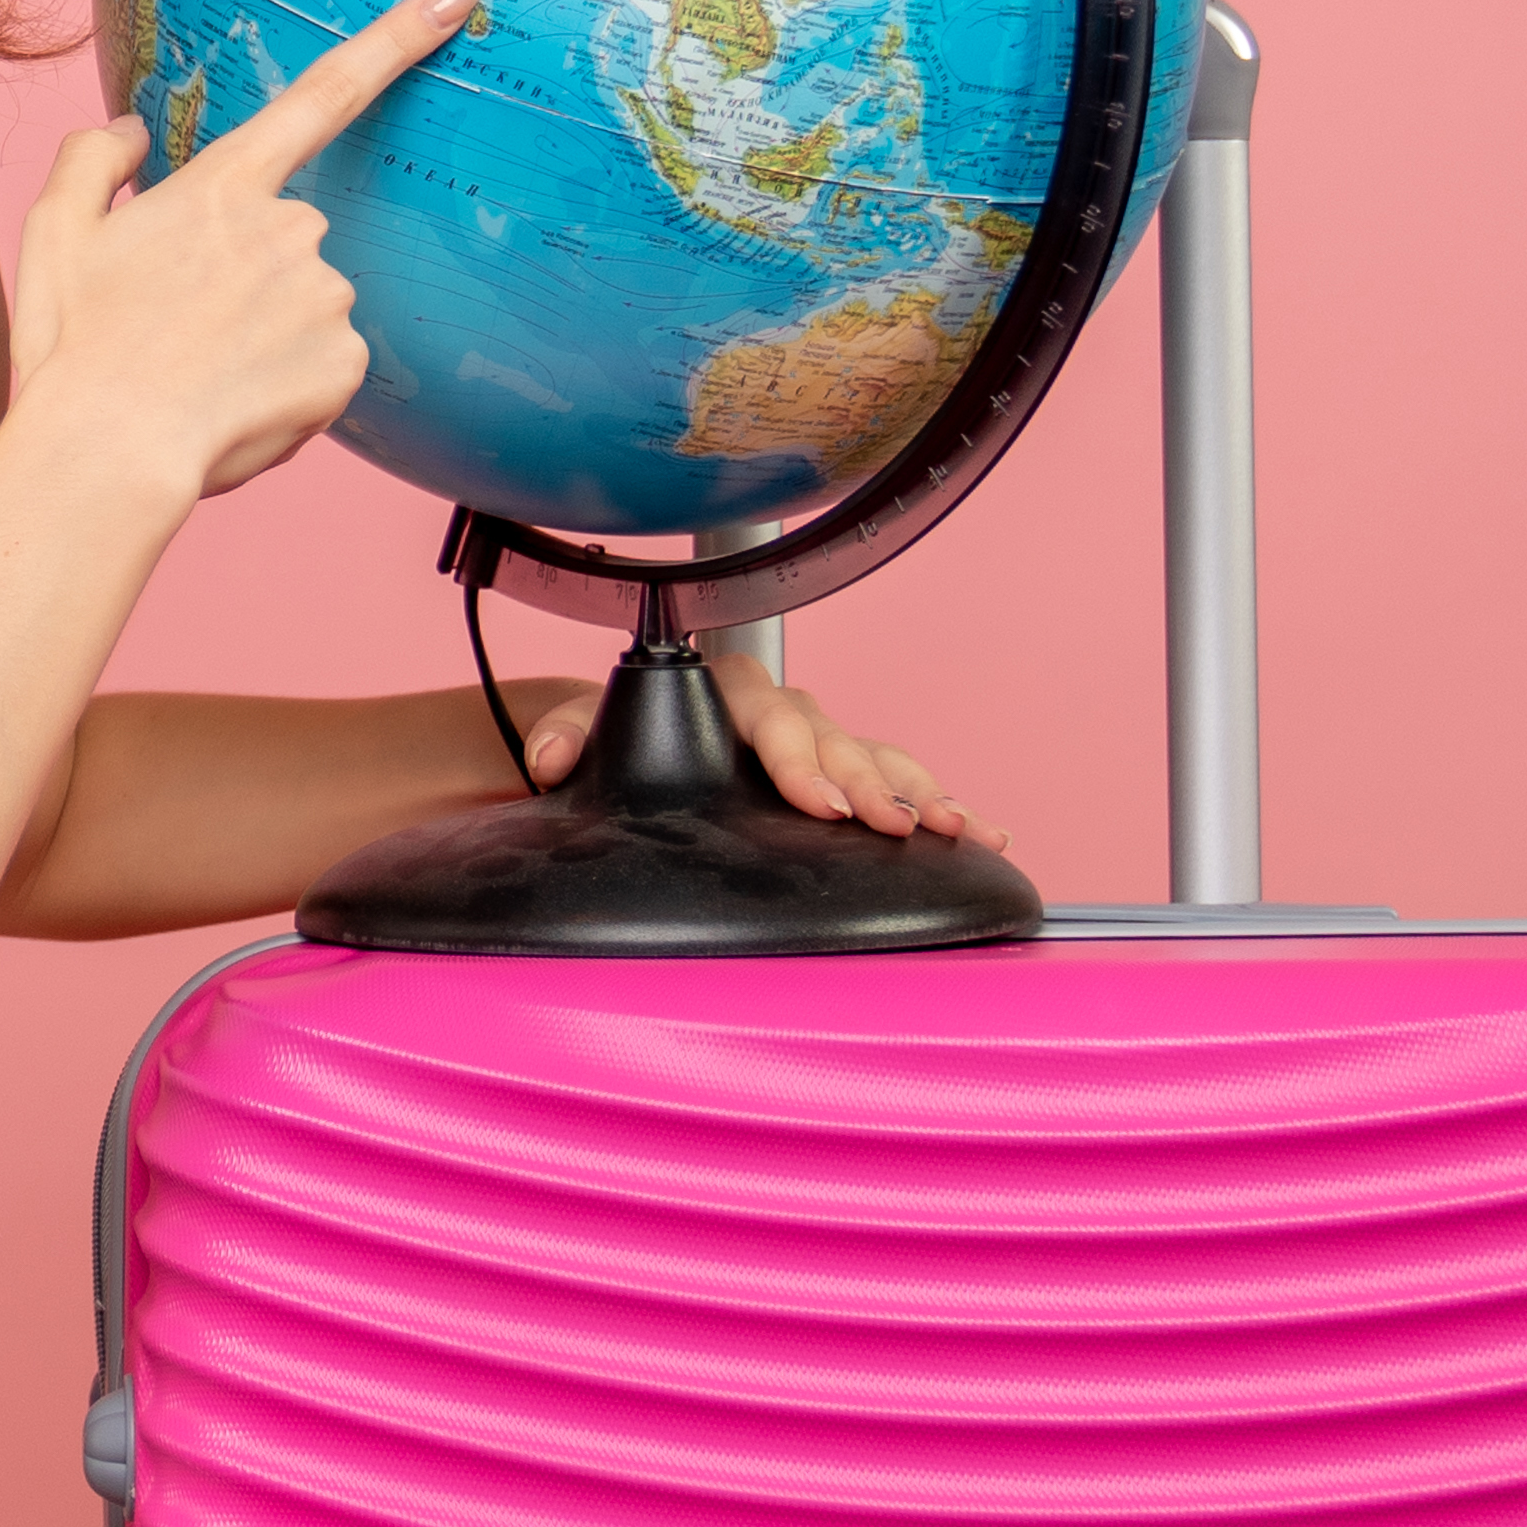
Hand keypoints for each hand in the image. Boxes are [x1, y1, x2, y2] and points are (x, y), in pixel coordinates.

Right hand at [12, 0, 468, 498]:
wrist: (107, 450)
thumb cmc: (73, 343)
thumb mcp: (55, 231)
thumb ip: (94, 159)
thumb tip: (133, 131)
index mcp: (225, 184)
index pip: (324, 95)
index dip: (396, 40)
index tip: (455, 0)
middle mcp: (291, 228)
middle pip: (288, 238)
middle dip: (248, 275)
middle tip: (178, 327)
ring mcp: (326, 297)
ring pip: (308, 306)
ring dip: (266, 335)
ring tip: (198, 376)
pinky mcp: (346, 365)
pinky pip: (324, 365)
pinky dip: (287, 383)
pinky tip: (234, 404)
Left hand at [523, 655, 986, 841]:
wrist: (651, 730)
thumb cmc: (631, 732)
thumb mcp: (592, 729)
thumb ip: (570, 737)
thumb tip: (545, 760)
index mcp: (732, 692)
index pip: (770, 720)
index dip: (798, 761)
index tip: (819, 802)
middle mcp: (787, 709)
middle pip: (837, 742)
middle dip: (868, 784)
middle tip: (896, 825)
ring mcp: (826, 737)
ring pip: (881, 757)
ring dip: (919, 792)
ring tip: (954, 827)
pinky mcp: (850, 768)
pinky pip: (906, 780)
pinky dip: (943, 802)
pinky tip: (981, 833)